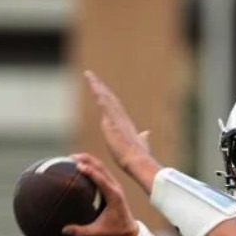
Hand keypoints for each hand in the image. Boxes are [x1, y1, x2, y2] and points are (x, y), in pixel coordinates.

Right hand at [62, 153, 137, 235]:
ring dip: (89, 161)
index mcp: (114, 197)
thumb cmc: (115, 232)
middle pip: (101, 168)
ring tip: (74, 158)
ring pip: (102, 168)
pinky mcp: (113, 187)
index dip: (90, 171)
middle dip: (87, 160)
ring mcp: (115, 186)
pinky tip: (82, 166)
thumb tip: (64, 230)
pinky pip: (102, 173)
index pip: (101, 180)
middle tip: (71, 157)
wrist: (129, 233)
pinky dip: (92, 167)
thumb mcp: (98, 233)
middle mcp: (115, 188)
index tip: (78, 165)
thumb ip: (81, 231)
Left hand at [85, 70, 160, 191]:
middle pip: (110, 99)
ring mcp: (116, 118)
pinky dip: (97, 91)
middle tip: (91, 76)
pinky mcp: (112, 120)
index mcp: (126, 124)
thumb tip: (147, 133)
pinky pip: (102, 101)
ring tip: (88, 75)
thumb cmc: (138, 158)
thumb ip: (143, 138)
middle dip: (101, 87)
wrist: (138, 160)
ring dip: (96, 85)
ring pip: (105, 97)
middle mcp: (121, 118)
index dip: (109, 98)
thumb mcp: (141, 146)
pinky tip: (91, 83)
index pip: (115, 107)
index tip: (102, 89)